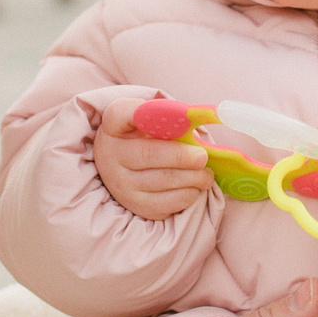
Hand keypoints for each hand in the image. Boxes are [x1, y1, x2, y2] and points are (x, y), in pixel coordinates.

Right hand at [95, 96, 213, 220]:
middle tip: (202, 156)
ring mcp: (121, 183)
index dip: (140, 111)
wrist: (122, 169)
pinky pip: (169, 202)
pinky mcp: (136, 205)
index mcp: (114, 125)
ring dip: (193, 177)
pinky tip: (195, 185)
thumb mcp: (145, 120)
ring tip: (205, 173)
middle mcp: (111, 154)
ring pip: (164, 180)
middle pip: (150, 154)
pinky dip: (189, 193)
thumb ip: (165, 115)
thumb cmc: (142, 138)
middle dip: (182, 156)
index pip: (122, 113)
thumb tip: (197, 118)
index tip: (163, 112)